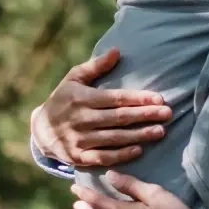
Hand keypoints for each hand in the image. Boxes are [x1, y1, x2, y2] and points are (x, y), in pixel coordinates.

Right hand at [31, 48, 171, 167]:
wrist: (40, 130)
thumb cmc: (63, 99)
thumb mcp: (74, 78)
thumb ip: (96, 66)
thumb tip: (117, 51)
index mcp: (81, 98)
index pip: (116, 98)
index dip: (138, 98)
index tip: (159, 98)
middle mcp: (81, 119)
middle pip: (119, 118)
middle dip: (145, 115)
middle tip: (168, 113)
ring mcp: (79, 140)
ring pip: (114, 138)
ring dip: (139, 135)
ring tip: (160, 131)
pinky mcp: (78, 157)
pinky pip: (103, 157)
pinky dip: (121, 155)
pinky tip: (139, 150)